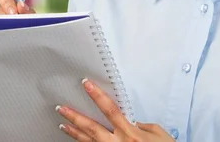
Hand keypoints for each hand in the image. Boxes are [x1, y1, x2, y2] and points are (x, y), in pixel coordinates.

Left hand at [56, 78, 173, 140]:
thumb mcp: (158, 134)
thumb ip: (142, 125)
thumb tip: (132, 121)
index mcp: (130, 133)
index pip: (109, 109)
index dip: (96, 95)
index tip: (85, 84)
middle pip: (92, 128)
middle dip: (75, 117)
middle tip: (61, 108)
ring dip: (74, 133)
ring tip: (63, 124)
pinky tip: (77, 140)